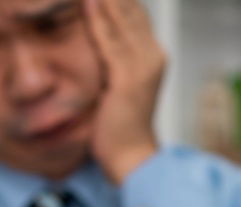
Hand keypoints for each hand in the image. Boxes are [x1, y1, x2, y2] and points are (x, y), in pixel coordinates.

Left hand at [84, 0, 166, 184]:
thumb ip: (111, 62)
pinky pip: (110, 41)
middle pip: (131, 8)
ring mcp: (142, 66)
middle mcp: (152, 55)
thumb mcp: (117, 86)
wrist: (130, 157)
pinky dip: (99, 18)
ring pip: (122, 18)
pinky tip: (88, 0)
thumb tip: (95, 43)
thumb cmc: (119, 128)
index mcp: (151, 56)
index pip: (135, 12)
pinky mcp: (127, 78)